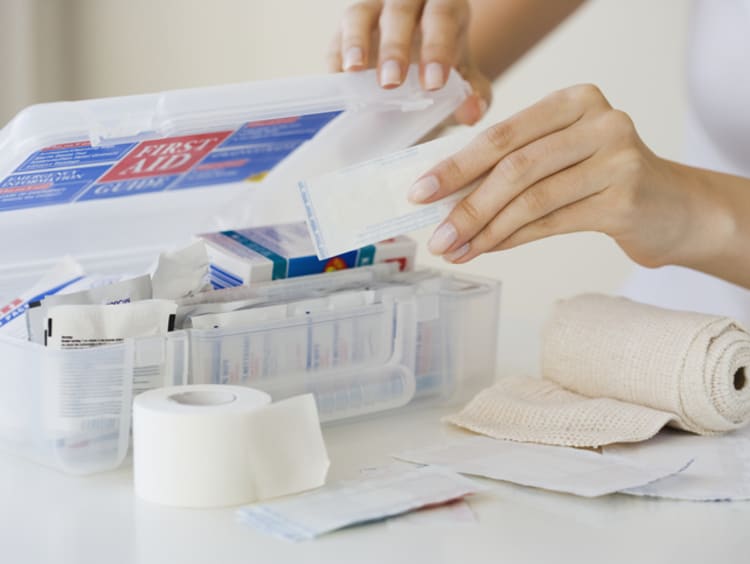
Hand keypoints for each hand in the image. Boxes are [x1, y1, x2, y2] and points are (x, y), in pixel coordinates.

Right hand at [328, 0, 490, 124]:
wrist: (419, 67)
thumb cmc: (443, 68)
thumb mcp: (464, 80)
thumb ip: (475, 94)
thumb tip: (473, 111)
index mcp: (444, 5)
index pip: (442, 16)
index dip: (437, 47)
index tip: (434, 84)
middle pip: (399, 9)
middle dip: (395, 47)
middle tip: (391, 84)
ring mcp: (372, 8)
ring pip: (360, 14)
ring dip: (356, 43)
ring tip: (353, 72)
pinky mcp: (346, 28)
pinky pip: (336, 39)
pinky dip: (336, 60)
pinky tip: (338, 83)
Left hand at [409, 84, 702, 268]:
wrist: (672, 208)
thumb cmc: (602, 179)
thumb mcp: (559, 156)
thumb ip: (512, 165)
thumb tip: (445, 196)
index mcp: (573, 100)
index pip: (503, 134)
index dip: (456, 165)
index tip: (420, 192)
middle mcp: (599, 121)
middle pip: (515, 166)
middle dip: (466, 204)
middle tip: (435, 234)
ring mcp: (617, 158)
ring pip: (531, 198)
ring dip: (485, 230)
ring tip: (455, 250)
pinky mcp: (625, 198)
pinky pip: (552, 222)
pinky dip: (512, 239)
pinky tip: (487, 249)